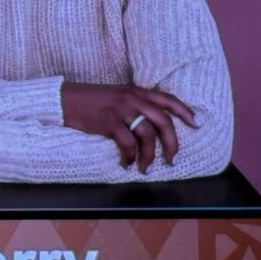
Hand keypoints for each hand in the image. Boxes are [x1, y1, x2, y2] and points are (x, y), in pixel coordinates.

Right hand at [60, 82, 197, 172]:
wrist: (64, 99)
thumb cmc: (91, 100)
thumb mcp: (117, 96)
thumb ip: (135, 104)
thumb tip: (152, 123)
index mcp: (136, 91)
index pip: (167, 99)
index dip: (185, 111)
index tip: (196, 124)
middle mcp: (132, 99)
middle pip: (163, 121)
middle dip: (172, 143)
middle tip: (172, 159)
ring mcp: (120, 110)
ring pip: (147, 134)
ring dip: (149, 155)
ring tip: (145, 167)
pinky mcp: (108, 122)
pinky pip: (127, 143)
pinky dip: (129, 157)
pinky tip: (126, 163)